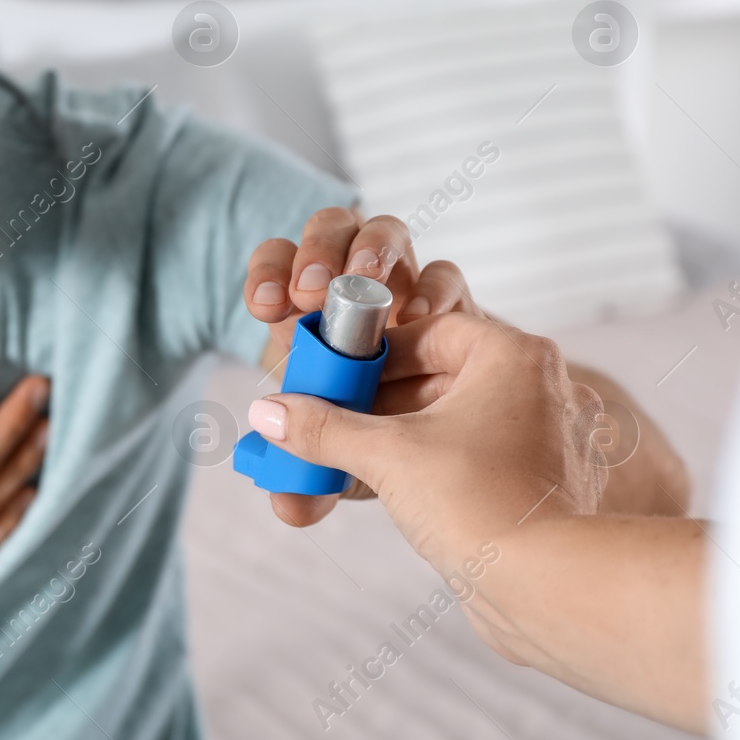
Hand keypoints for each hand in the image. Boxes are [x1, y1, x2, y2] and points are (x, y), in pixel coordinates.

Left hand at [241, 206, 483, 525]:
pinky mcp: (458, 308)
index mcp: (309, 316)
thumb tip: (288, 507)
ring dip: (372, 251)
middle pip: (328, 232)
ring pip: (383, 235)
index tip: (266, 308)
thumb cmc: (391, 449)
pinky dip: (433, 288)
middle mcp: (354, 293)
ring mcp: (407, 291)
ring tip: (366, 280)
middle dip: (317, 252)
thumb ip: (312, 484)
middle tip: (311, 291)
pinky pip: (445, 275)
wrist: (474, 451)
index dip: (267, 276)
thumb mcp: (346, 470)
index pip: (276, 267)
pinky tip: (422, 315)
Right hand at [246, 312, 605, 576]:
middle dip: (377, 402)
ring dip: (398, 439)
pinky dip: (431, 470)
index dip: (374, 353)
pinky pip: (475, 461)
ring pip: (455, 424)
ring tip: (346, 458)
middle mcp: (542, 390)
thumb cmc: (482, 503)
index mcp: (515, 357)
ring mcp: (548, 441)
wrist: (551, 590)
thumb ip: (323, 428)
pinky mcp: (543, 489)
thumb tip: (270, 413)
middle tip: (327, 417)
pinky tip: (388, 491)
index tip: (334, 374)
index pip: (430, 331)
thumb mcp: (386, 454)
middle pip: (439, 378)